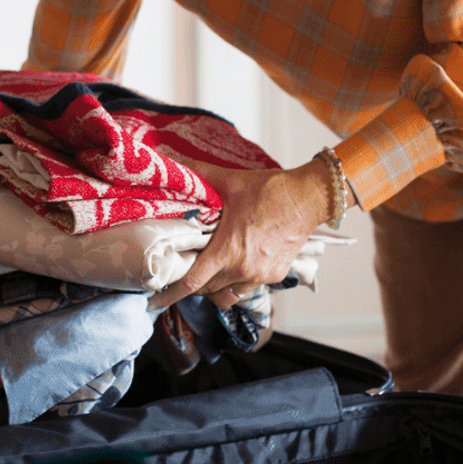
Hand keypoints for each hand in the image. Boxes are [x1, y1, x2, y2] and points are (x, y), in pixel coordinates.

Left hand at [147, 158, 350, 310]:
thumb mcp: (229, 181)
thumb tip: (169, 161)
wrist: (309, 198)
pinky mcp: (274, 276)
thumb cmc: (270, 191)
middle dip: (192, 285)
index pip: (192, 283)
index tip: (154, 302)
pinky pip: (248, 287)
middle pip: (207, 291)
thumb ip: (197, 175)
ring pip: (227, 294)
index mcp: (227, 251)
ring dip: (215, 286)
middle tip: (182, 273)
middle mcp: (243, 270)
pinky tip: (235, 264)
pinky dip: (237, 281)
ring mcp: (260, 276)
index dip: (170, 295)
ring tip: (209, 271)